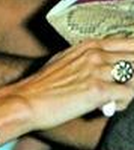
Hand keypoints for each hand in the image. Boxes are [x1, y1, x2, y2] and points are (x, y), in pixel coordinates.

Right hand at [9, 38, 133, 130]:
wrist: (25, 102)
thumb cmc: (42, 86)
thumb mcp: (65, 61)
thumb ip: (89, 58)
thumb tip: (110, 63)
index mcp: (89, 45)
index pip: (131, 42)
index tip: (132, 69)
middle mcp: (96, 54)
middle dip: (133, 76)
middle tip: (122, 87)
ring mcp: (98, 71)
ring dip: (128, 91)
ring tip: (113, 99)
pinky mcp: (99, 90)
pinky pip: (129, 96)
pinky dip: (122, 105)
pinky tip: (106, 107)